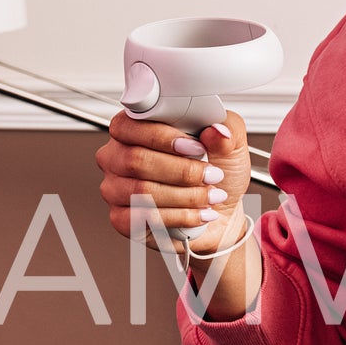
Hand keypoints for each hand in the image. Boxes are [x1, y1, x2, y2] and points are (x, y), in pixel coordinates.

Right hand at [96, 109, 251, 253]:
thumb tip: (217, 130)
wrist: (221, 211)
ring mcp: (115, 189)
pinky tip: (199, 213)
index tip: (197, 147)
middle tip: (211, 175)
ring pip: (142, 191)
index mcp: (134, 129)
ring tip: (210, 195)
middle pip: (135, 160)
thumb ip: (227, 129)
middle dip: (182, 170)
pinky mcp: (122, 219)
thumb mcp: (230, 145)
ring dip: (185, 195)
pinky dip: (180, 217)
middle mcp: (118, 157)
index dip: (162, 137)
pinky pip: (144, 218)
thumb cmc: (217, 174)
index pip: (129, 125)